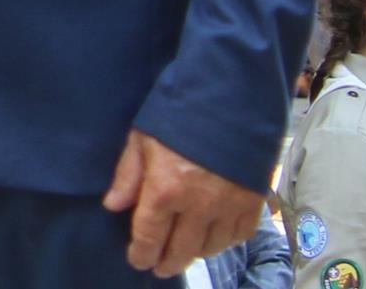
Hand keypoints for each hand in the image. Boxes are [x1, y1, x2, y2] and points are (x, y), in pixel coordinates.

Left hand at [103, 128, 261, 273]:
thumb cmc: (177, 113)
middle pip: (181, 250)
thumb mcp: (141, 138)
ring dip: (195, 253)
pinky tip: (213, 237)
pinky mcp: (253, 202)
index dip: (142, 253)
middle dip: (167, 262)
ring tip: (184, 250)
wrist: (230, 97)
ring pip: (211, 247)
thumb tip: (113, 206)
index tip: (138, 261)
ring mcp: (228, 206)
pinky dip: (225, 241)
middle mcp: (198, 206)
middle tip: (159, 266)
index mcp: (165, 189)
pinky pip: (239, 236)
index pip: (149, 236)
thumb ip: (128, 175)